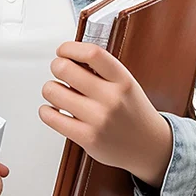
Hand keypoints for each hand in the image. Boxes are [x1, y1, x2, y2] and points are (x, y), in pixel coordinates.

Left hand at [40, 42, 170, 184]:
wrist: (149, 147)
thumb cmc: (133, 112)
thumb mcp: (126, 83)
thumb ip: (101, 69)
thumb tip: (69, 55)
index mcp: (123, 79)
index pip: (91, 53)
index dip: (70, 48)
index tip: (63, 51)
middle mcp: (111, 98)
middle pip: (65, 68)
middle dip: (56, 66)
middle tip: (59, 70)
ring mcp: (98, 119)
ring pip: (52, 91)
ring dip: (50, 89)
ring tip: (59, 93)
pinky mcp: (87, 138)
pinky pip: (50, 117)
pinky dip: (46, 111)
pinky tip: (55, 110)